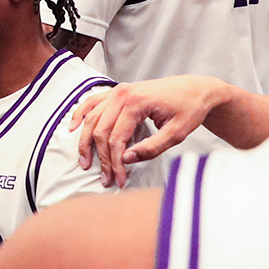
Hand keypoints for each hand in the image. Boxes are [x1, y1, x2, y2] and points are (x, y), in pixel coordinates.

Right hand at [70, 76, 235, 187]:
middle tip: (105, 178)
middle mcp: (122, 93)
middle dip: (101, 158)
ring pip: (92, 119)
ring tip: (85, 162)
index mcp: (136, 102)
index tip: (119, 180)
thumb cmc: (189, 108)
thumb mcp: (176, 133)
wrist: (196, 89)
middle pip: (100, 131)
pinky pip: (92, 102)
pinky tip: (73, 128)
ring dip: (85, 141)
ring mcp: (117, 91)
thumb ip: (151, 147)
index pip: (116, 139)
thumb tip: (126, 159)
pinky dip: (80, 114)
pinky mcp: (117, 92)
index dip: (115, 163)